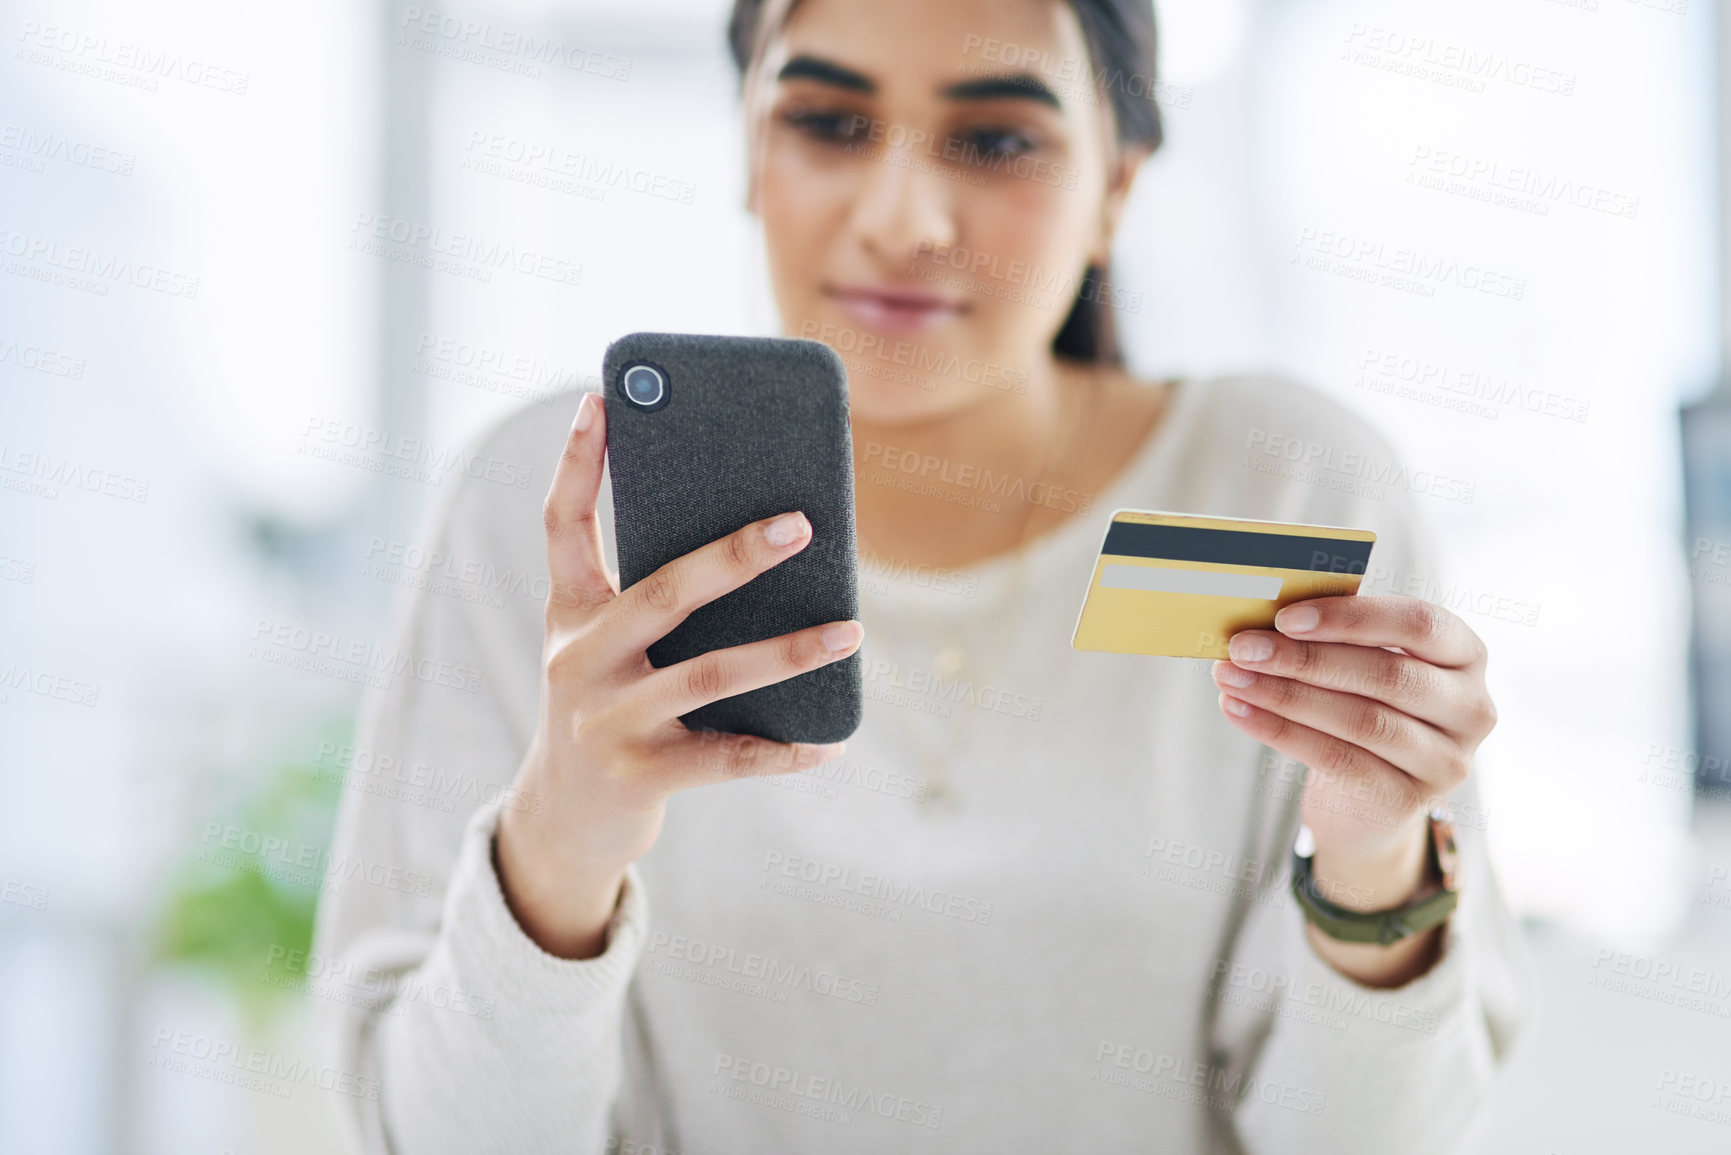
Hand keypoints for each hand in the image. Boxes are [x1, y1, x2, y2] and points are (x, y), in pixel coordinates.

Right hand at [496, 392, 864, 958]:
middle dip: (733, 557)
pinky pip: (728, 759)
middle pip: (662, 593)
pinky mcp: (641, 778)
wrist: (563, 816)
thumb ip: (651, 593)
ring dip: (788, 653)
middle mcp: (579, 661)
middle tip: (801, 524)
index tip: (601, 397)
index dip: (576, 461)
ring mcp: (608, 722)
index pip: (562, 524)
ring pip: (710, 676)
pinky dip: (783, 751)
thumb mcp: (603, 643)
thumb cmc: (607, 702)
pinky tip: (832, 742)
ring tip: (851, 630)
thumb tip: (756, 536)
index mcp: (569, 613)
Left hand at [1210, 596, 1495, 984]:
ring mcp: (1446, 760)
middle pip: (1387, 674)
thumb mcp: (1362, 667)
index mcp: (1465, 654)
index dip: (1352, 617)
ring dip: (1286, 694)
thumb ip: (1336, 637)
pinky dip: (1280, 732)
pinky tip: (1239, 710)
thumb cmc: (1362, 707)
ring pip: (1361, 720)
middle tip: (1242, 647)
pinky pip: (1338, 759)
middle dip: (1306, 658)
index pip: (1419, 623)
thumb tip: (1265, 614)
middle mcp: (1470, 707)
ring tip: (1231, 678)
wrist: (1367, 802)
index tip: (1286, 616)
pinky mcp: (1408, 799)